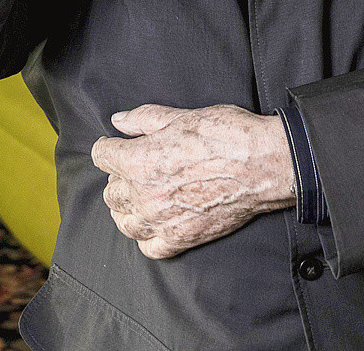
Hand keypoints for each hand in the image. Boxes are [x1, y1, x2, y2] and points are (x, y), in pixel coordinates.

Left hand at [90, 104, 295, 259]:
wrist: (262, 164)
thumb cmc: (224, 134)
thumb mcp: (178, 115)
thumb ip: (141, 119)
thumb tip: (118, 120)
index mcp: (139, 160)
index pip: (101, 155)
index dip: (108, 146)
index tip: (116, 144)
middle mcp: (144, 195)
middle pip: (110, 191)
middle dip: (118, 175)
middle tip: (136, 165)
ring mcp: (162, 221)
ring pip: (124, 221)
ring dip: (127, 206)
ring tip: (141, 193)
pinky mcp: (182, 239)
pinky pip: (149, 247)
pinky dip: (147, 235)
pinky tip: (154, 221)